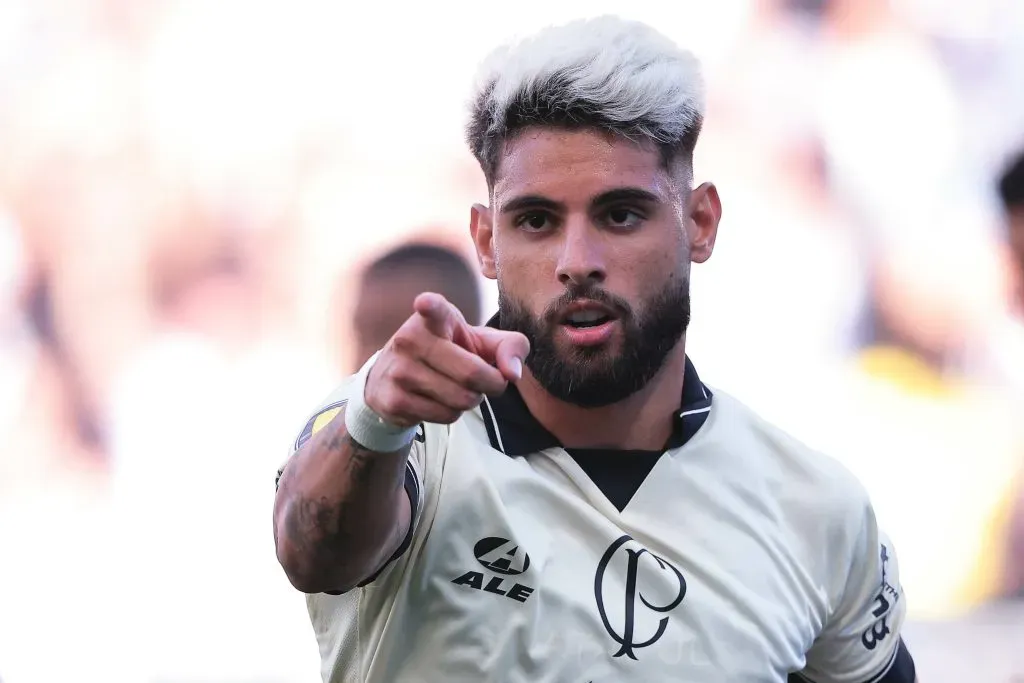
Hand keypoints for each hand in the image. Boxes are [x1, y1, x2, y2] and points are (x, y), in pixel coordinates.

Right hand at [365, 292, 529, 426]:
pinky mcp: (394, 401)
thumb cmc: (448, 352)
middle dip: (490, 384)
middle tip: (483, 379)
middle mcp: (410, 340)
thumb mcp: (480, 341)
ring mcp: (399, 371)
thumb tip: (512, 373)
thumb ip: (509, 347)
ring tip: (456, 387)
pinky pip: (446, 416)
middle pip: (471, 374)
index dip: (430, 305)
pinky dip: (453, 414)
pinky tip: (439, 400)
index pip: (432, 309)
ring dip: (470, 400)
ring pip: (461, 400)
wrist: (393, 377)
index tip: (425, 302)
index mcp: (433, 318)